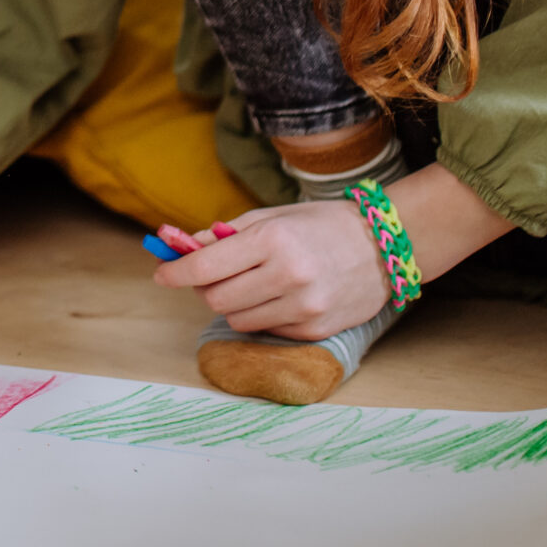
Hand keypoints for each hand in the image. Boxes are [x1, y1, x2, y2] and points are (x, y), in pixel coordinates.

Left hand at [152, 200, 388, 338]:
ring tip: (252, 284)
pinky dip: (262, 316)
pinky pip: (266, 331)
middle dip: (206, 288)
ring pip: (238, 320)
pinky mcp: (316, 330)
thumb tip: (182, 248)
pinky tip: (280, 297)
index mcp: (272, 239)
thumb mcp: (271, 216)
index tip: (162, 273)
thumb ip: (225, 234)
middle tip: (213, 276)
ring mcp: (304, 307)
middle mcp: (288, 275)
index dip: (176, 272)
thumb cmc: (321, 225)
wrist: (384, 246)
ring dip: (234, 304)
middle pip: (216, 299)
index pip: (206, 266)